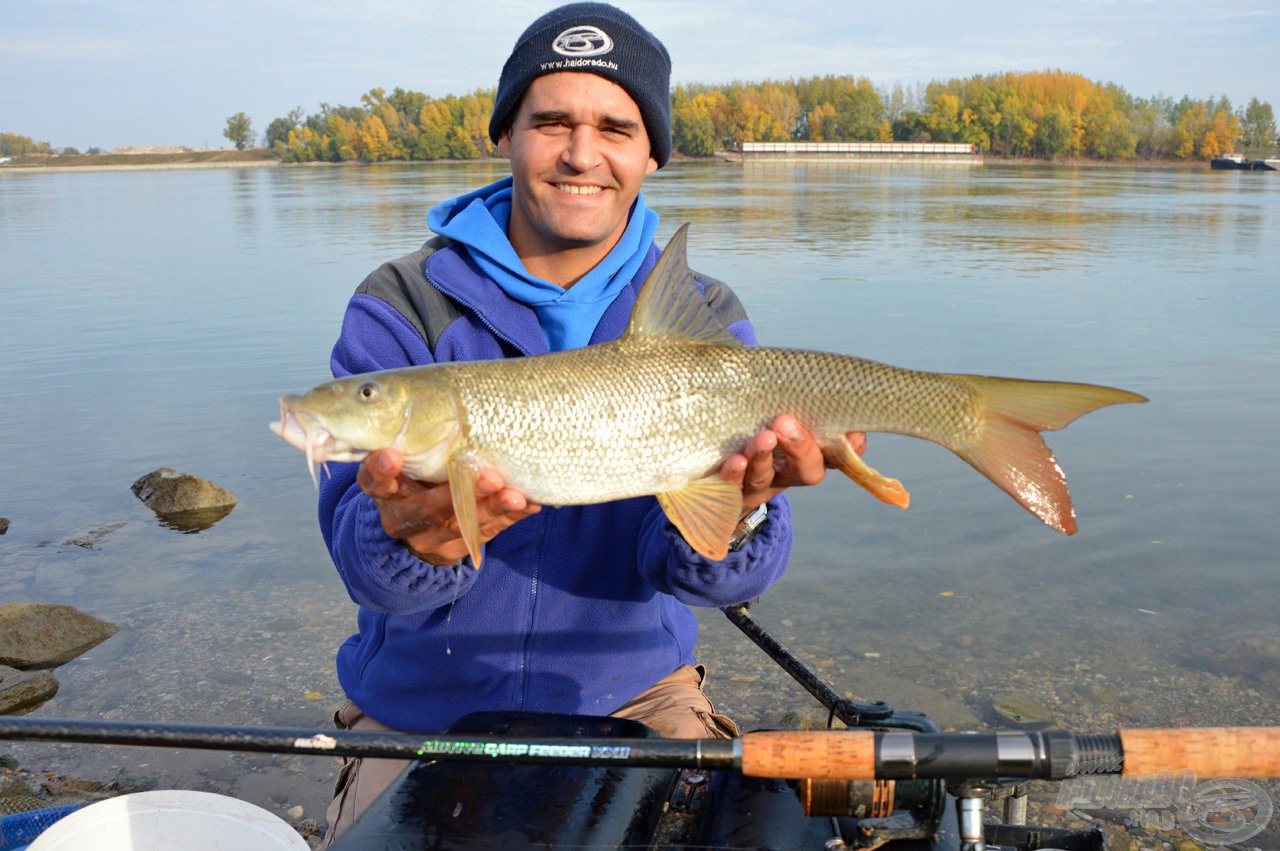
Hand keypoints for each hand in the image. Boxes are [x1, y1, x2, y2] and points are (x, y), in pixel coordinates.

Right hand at [356, 448, 539, 565]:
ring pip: (462, 525)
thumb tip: (453, 405)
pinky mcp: (457, 549)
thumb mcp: (406, 462)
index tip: (391, 455)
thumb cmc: (415, 477)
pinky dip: (509, 517)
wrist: (417, 531)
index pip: (375, 482)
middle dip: (458, 494)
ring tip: (515, 495)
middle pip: (427, 509)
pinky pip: (487, 534)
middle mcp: (403, 518)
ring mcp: (430, 538)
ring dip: (492, 508)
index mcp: (384, 491)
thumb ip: (414, 442)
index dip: (380, 470)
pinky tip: (530, 504)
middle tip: (488, 477)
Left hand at [718, 415, 866, 513]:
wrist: (715, 485)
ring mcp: (757, 485)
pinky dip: (735, 472)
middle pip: (806, 470)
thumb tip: (825, 396)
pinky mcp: (729, 489)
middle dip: (801, 448)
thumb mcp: (780, 422)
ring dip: (765, 456)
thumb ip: (800, 409)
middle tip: (787, 423)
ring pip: (765, 476)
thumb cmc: (756, 434)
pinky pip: (732, 483)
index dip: (850, 448)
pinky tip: (737, 460)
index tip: (852, 431)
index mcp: (808, 458)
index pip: (838, 454)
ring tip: (764, 438)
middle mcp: (787, 474)